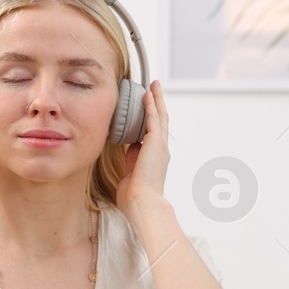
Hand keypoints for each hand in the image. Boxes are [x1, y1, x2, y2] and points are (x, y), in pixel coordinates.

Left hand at [115, 80, 169, 216]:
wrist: (142, 202)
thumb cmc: (134, 196)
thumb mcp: (130, 175)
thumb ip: (130, 162)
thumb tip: (127, 151)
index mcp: (154, 159)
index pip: (152, 134)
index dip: (149, 120)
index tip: (145, 110)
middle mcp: (161, 151)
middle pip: (160, 121)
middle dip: (157, 105)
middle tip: (154, 89)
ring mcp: (160, 146)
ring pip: (159, 116)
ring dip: (156, 100)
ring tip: (154, 85)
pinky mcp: (155, 142)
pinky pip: (153, 119)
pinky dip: (151, 105)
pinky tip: (147, 94)